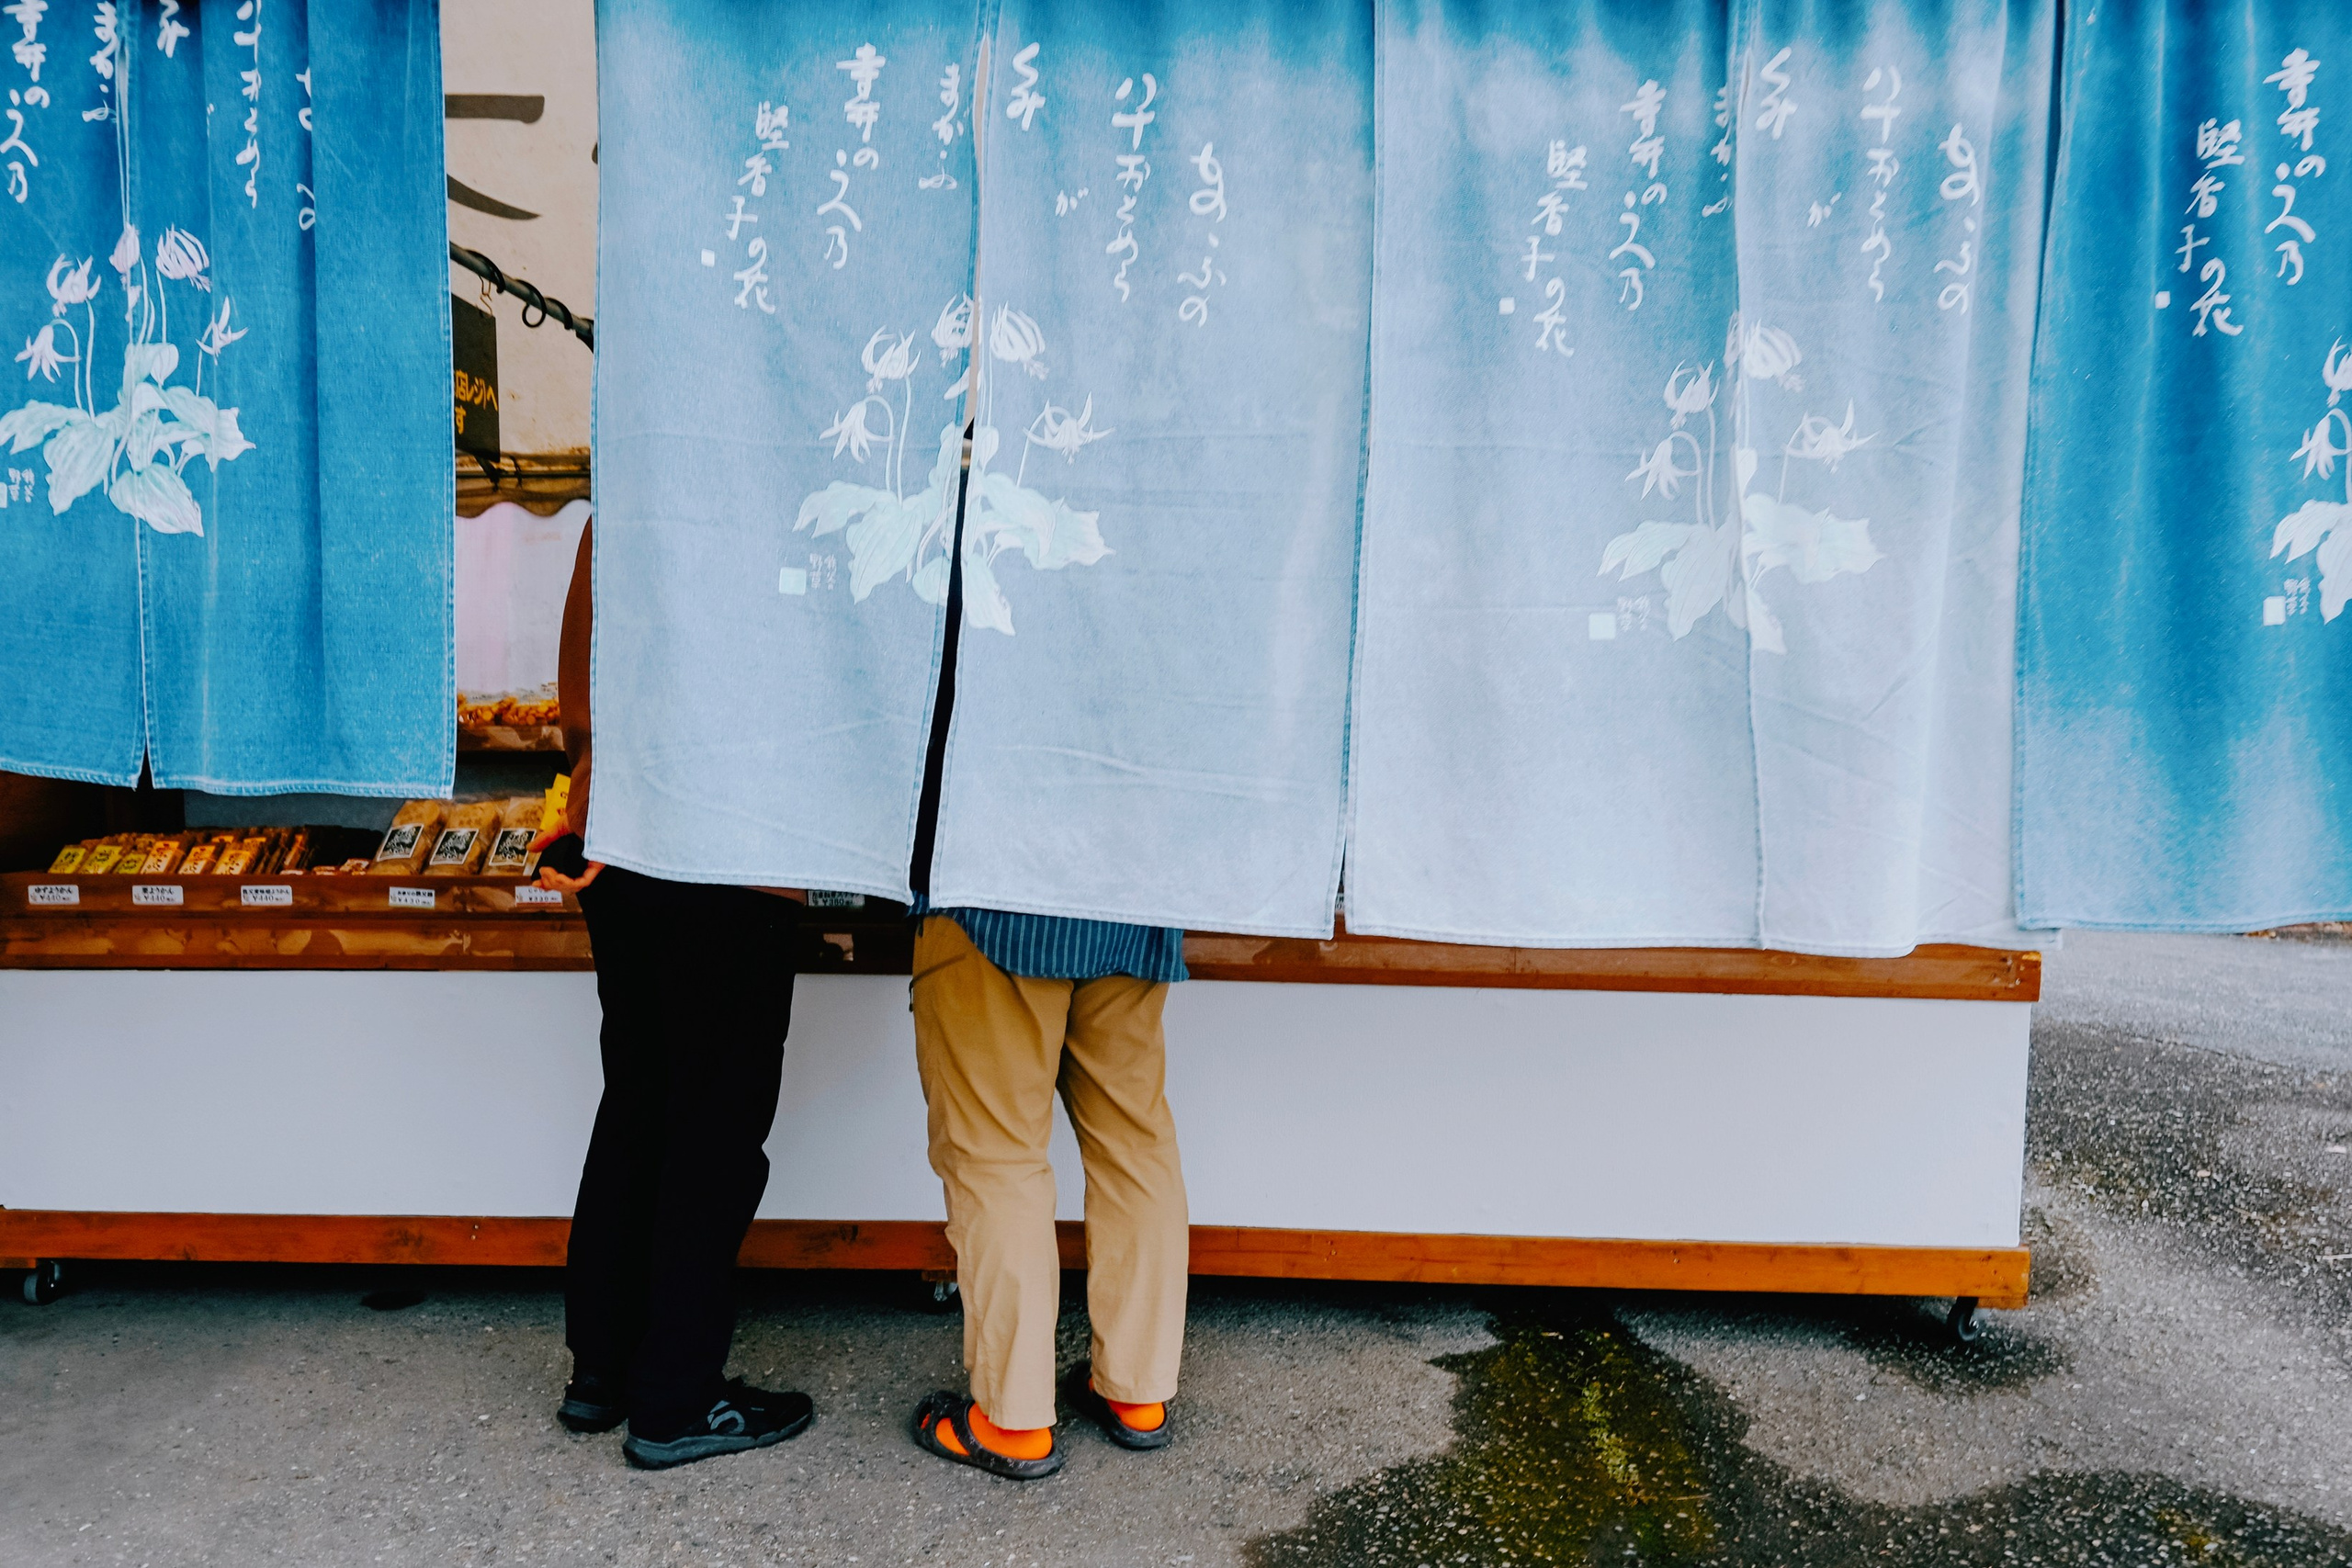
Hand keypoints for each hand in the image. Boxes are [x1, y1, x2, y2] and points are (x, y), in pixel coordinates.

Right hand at [532, 751, 601, 890]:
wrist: (592, 778)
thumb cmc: (586, 797)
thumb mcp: (566, 822)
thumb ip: (550, 837)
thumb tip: (531, 848)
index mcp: (591, 849)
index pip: (577, 878)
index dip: (556, 885)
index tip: (538, 884)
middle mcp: (597, 853)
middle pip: (576, 885)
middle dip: (554, 884)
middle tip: (542, 875)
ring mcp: (600, 853)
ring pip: (581, 884)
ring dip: (557, 882)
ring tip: (546, 872)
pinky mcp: (601, 850)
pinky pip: (588, 877)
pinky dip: (569, 881)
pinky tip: (551, 872)